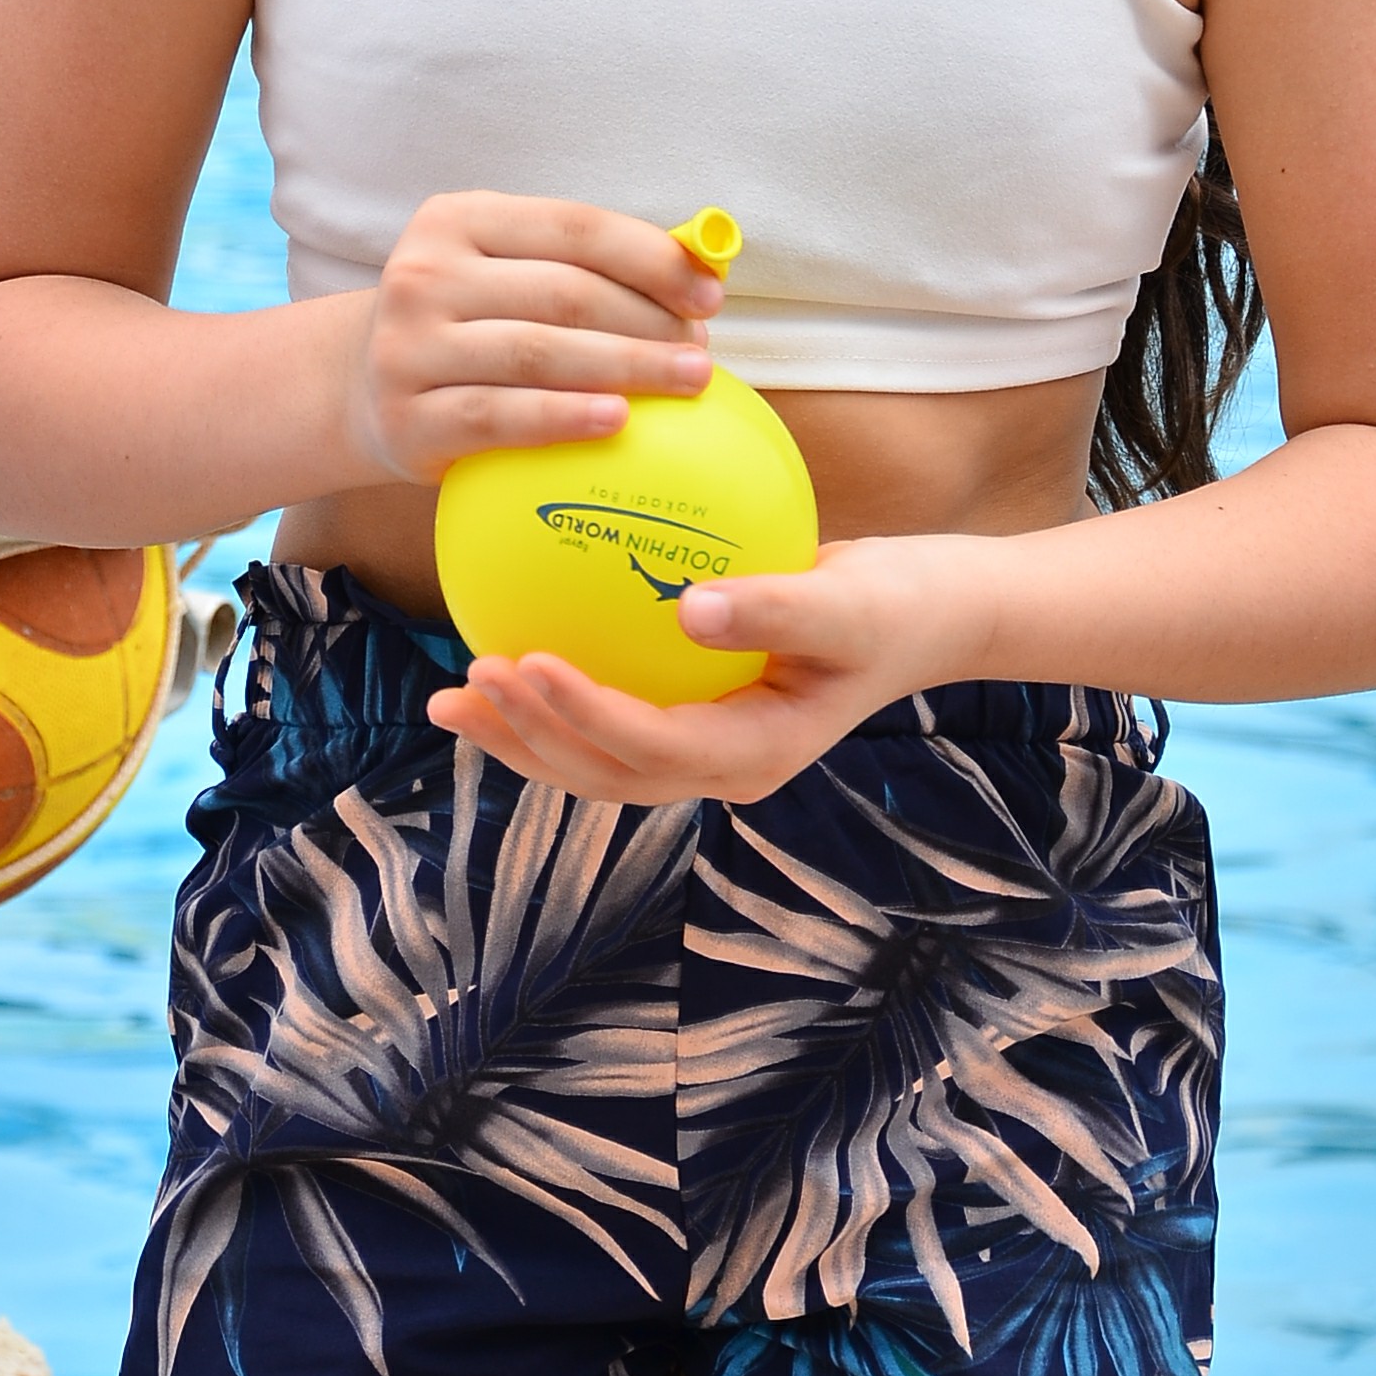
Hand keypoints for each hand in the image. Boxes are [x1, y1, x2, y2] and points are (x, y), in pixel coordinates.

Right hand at [341, 190, 722, 488]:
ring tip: (688, 382)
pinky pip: (500, 415)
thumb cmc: (467, 323)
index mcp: (457, 220)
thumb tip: (702, 270)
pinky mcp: (407, 418)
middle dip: (649, 321)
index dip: (651, 257)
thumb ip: (583, 265)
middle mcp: (424, 274)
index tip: (709, 294)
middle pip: (564, 292)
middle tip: (703, 351)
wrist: (360, 388)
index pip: (573, 227)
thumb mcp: (503, 271)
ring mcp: (409, 348)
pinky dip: (564, 417)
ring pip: (538, 352)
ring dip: (627, 366)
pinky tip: (617, 421)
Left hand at [427, 535, 1006, 803]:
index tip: (523, 661)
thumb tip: (690, 607)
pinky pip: (607, 714)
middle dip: (527, 739)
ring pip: (594, 760)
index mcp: (756, 756)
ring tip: (450, 693)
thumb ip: (775, 606)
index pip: (650, 749)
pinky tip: (502, 646)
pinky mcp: (690, 714)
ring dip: (521, 732)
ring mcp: (703, 747)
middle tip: (464, 683)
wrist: (925, 612)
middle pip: (603, 774)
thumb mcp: (851, 601)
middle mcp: (720, 767)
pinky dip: (550, 696)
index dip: (581, 717)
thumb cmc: (896, 601)